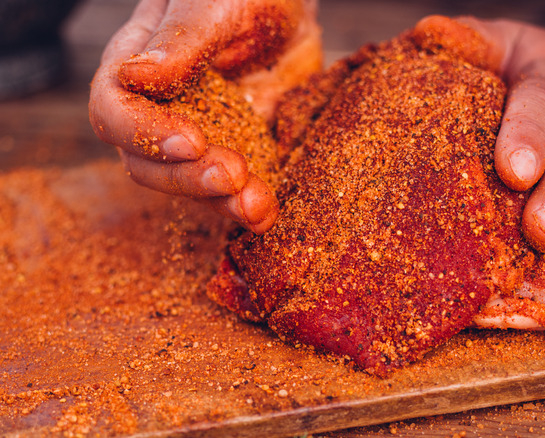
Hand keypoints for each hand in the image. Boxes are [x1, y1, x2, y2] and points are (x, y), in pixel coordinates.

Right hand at [89, 0, 319, 232]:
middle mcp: (159, 107)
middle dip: (188, 177)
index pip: (115, 110)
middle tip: (234, 176)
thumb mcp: (218, 2)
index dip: (146, 133)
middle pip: (147, 162)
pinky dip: (247, 204)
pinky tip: (266, 214)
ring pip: (189, 183)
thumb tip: (135, 76)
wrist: (293, 5)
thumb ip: (183, 37)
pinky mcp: (237, 149)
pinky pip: (231, 188)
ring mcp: (199, 133)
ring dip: (220, 202)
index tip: (193, 142)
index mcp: (138, 63)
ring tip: (256, 208)